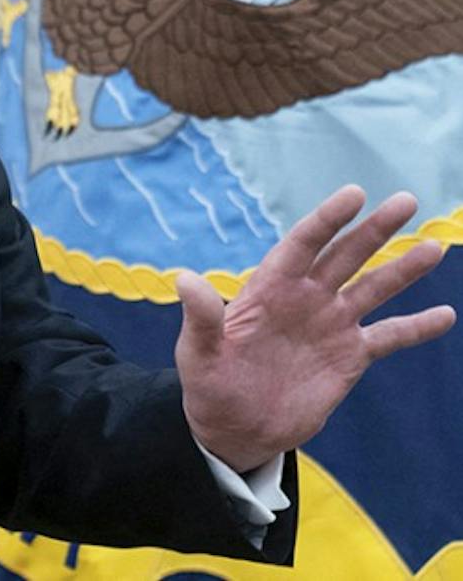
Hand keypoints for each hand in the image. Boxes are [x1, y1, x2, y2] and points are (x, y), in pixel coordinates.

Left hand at [175, 185, 454, 472]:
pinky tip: (445, 314)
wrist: (235, 427)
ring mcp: (329, 324)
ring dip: (403, 269)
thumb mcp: (198, 353)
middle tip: (405, 200)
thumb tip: (184, 279)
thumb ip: (201, 318)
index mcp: (269, 290)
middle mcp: (305, 299)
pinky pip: (388, 336)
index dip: (326, 220)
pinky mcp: (349, 356)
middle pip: (344, 256)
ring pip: (373, 288)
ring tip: (433, 247)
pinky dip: (416, 327)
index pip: (302, 245)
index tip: (354, 194)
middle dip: (374, 229)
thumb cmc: (209, 384)